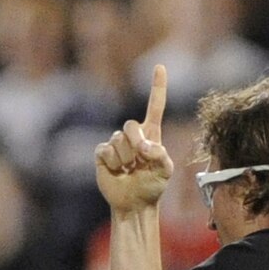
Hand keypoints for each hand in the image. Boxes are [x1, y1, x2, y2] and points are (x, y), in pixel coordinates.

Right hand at [94, 65, 173, 214]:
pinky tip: (117, 172)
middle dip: (136, 142)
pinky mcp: (103, 154)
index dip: (157, 86)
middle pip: (130, 125)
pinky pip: (105, 150)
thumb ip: (160, 155)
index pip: (155, 105)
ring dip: (125, 159)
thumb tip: (144, 147)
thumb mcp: (165, 170)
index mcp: (152, 134)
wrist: (134, 203)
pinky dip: (112, 163)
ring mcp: (117, 144)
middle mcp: (134, 136)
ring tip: (129, 171)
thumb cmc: (152, 186)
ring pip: (118, 141)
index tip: (159, 66)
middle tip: (139, 160)